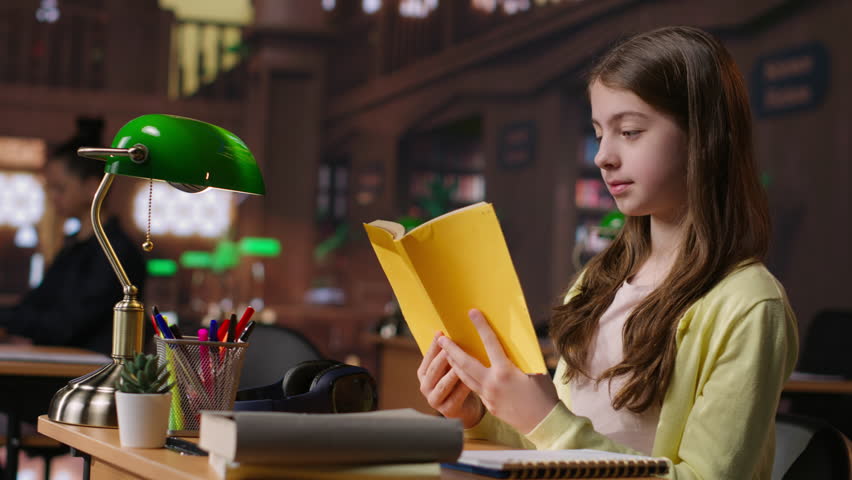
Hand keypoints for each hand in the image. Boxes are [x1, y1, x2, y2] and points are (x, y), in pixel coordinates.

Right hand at [417, 331, 484, 427]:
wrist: (465, 407)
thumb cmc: (457, 381)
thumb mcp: (448, 366)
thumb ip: (446, 353)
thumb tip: (444, 331)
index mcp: (423, 373)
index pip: (428, 356)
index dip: (434, 345)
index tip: (441, 333)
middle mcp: (425, 386)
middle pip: (433, 370)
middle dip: (442, 358)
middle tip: (450, 347)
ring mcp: (434, 400)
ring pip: (443, 384)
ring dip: (452, 373)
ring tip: (461, 363)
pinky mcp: (447, 410)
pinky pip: (456, 397)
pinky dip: (463, 387)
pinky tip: (471, 379)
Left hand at [439, 309, 558, 433]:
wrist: (544, 424)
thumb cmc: (544, 396)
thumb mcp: (534, 371)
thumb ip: (518, 359)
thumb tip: (507, 347)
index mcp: (505, 371)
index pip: (490, 342)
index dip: (481, 326)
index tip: (472, 313)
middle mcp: (492, 383)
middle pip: (465, 362)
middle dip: (451, 349)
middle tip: (441, 338)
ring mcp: (488, 396)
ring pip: (464, 377)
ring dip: (453, 364)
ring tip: (444, 354)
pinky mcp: (489, 405)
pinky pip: (473, 388)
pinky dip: (464, 378)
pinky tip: (461, 373)